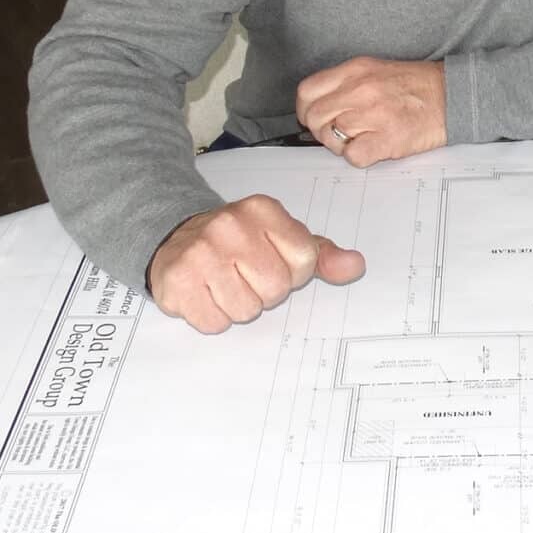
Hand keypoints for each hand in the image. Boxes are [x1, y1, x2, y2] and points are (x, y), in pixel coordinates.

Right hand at [148, 194, 364, 332]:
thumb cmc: (239, 244)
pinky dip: (213, 317)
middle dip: (265, 292)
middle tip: (245, 276)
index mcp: (263, 210)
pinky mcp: (178, 280)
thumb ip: (320, 254)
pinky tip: (205, 294)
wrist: (176, 241)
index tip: (272, 262)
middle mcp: (230, 225)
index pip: (305, 261)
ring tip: (224, 284)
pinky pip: (215, 322)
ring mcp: (201, 252)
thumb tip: (355, 266)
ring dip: (238, 307)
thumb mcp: (281, 238)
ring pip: (246, 310)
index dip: (293, 273)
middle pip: (276, 288)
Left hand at [296, 57, 446, 166]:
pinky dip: (358, 157)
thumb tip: (319, 107)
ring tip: (361, 139)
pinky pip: (353, 156)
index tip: (313, 118)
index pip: (307, 91)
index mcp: (355, 70)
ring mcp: (374, 114)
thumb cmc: (415, 86)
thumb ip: (345, 84)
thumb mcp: (375, 70)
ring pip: (332, 138)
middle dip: (322, 130)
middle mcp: (361, 89)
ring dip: (341, 145)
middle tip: (338, 133)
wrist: (451, 96)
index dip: (305, 109)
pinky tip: (372, 148)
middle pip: (315, 117)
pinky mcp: (388, 139)